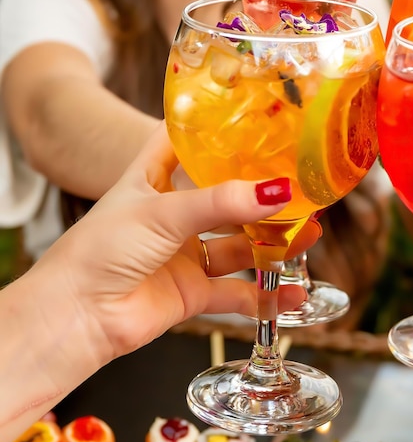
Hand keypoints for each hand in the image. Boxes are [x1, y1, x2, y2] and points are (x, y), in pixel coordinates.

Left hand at [31, 123, 318, 361]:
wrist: (76, 317)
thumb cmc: (102, 249)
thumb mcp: (164, 213)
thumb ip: (221, 203)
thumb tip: (276, 192)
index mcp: (155, 179)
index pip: (188, 144)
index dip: (219, 133)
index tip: (258, 124)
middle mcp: (174, 215)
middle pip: (227, 200)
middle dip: (263, 199)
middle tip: (302, 192)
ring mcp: (185, 255)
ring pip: (239, 247)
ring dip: (272, 245)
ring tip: (308, 236)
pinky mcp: (193, 292)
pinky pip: (237, 293)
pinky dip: (264, 296)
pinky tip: (292, 295)